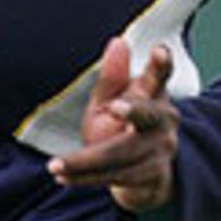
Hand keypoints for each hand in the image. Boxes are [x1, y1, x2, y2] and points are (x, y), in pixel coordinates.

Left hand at [47, 35, 178, 212]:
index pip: (160, 74)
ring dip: (85, 162)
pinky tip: (63, 176)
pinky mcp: (154, 176)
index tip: (160, 51)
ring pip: (121, 153)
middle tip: (115, 106)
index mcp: (153, 92)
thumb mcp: (111, 101)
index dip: (161, 64)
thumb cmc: (121, 129)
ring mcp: (161, 149)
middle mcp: (164, 119)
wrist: (140, 177)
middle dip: (134, 110)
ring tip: (56, 166)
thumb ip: (112, 79)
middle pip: (149, 115)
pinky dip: (86, 177)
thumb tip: (117, 43)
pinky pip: (115, 177)